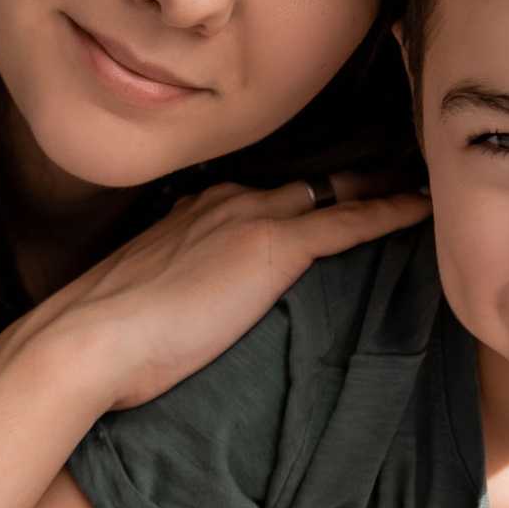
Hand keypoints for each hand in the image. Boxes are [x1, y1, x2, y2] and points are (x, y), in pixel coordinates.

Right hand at [23, 175, 429, 410]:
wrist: (86, 341)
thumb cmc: (104, 338)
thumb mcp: (146, 298)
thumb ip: (180, 288)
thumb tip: (193, 313)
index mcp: (197, 209)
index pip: (269, 191)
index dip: (310, 190)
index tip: (340, 188)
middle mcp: (226, 200)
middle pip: (309, 181)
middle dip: (355, 174)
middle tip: (401, 166)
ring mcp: (251, 218)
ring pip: (335, 191)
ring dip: (380, 185)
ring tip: (422, 180)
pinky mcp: (272, 248)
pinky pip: (349, 222)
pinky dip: (389, 211)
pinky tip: (422, 208)